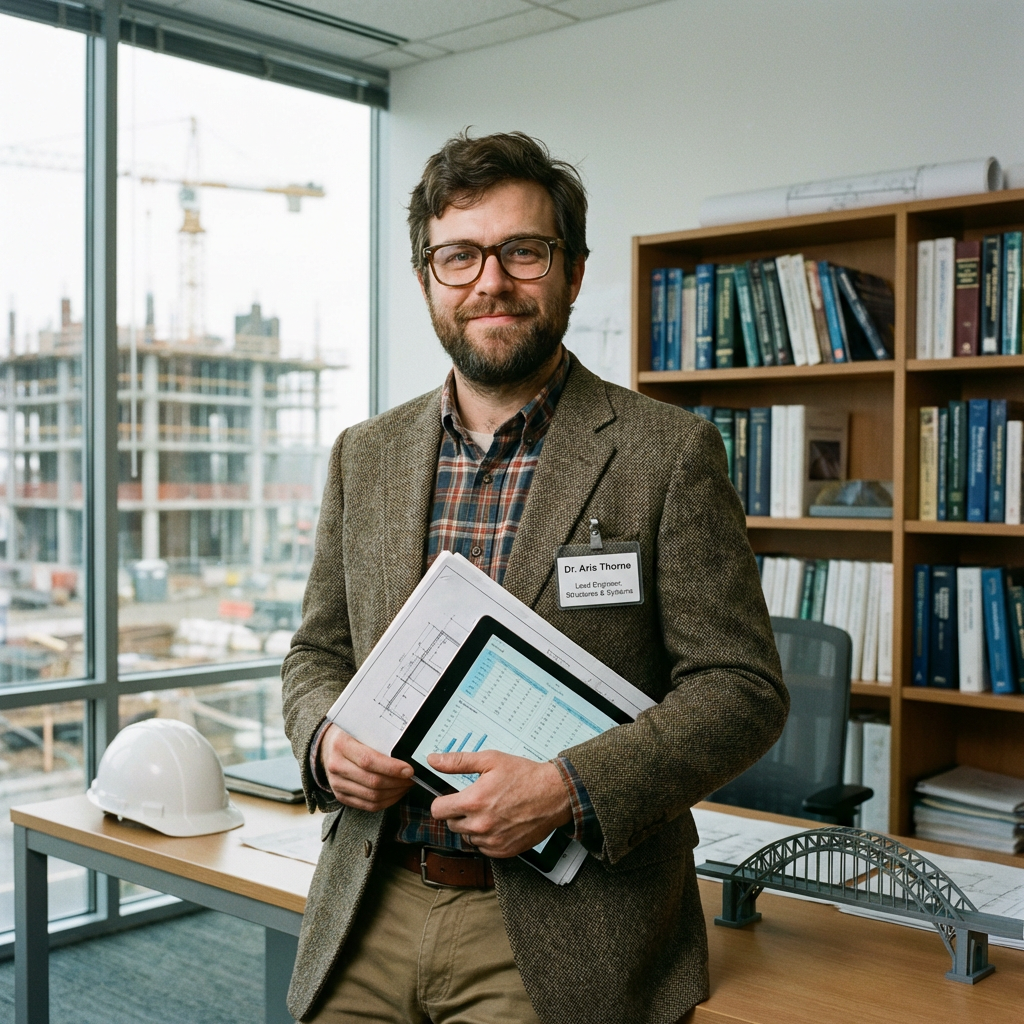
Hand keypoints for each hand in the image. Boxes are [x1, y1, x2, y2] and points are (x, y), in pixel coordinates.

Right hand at [321, 724, 413, 811]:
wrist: (328, 745)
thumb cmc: (352, 734)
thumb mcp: (362, 726)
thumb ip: (380, 735)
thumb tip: (408, 745)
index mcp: (342, 745)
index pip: (368, 760)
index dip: (391, 768)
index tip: (409, 769)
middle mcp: (336, 766)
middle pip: (372, 781)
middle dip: (398, 782)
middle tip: (413, 777)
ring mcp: (337, 784)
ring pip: (372, 796)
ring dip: (395, 792)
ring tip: (407, 784)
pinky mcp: (341, 796)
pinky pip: (368, 806)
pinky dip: (387, 801)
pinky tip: (397, 792)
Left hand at [427, 750, 571, 858]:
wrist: (554, 795)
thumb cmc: (525, 776)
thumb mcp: (490, 760)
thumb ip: (458, 761)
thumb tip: (434, 760)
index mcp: (474, 801)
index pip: (437, 810)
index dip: (443, 802)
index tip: (452, 798)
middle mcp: (480, 825)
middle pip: (451, 824)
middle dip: (459, 813)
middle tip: (477, 801)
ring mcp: (492, 841)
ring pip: (466, 837)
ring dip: (473, 826)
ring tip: (491, 811)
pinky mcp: (503, 851)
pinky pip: (482, 848)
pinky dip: (487, 838)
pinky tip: (499, 822)